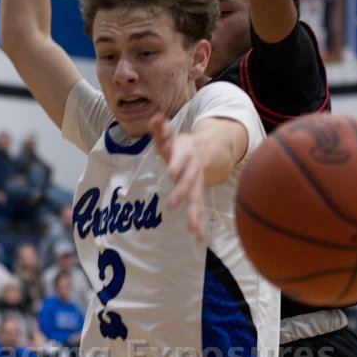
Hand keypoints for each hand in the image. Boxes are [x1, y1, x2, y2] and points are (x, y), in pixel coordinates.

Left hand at [151, 113, 205, 243]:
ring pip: (197, 198)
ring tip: (194, 229)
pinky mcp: (197, 194)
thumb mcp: (168, 134)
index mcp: (185, 154)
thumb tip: (155, 117)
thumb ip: (160, 128)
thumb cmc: (177, 144)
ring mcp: (197, 183)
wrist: (201, 149)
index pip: (181, 159)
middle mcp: (193, 170)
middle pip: (188, 182)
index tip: (170, 173)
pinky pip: (199, 209)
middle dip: (181, 193)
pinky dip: (200, 223)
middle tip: (172, 205)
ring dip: (196, 214)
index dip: (176, 164)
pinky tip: (199, 239)